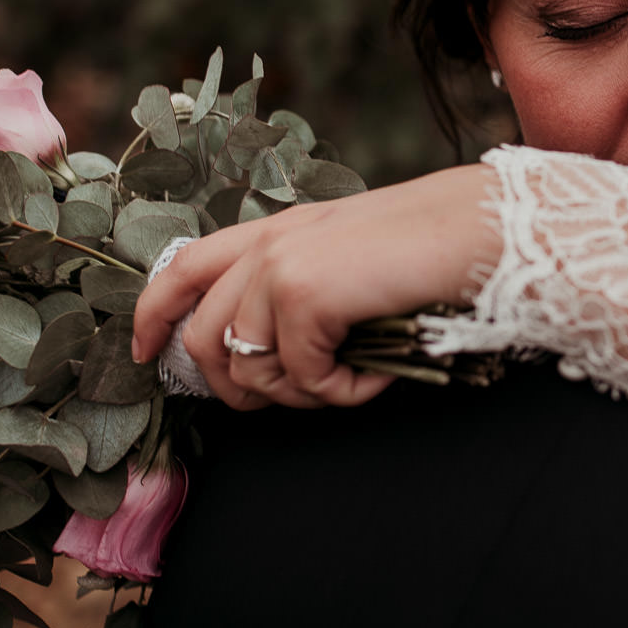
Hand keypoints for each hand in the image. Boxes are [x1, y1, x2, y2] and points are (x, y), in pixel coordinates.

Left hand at [132, 163, 500, 409]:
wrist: (482, 228)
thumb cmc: (435, 250)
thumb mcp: (352, 261)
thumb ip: (305, 288)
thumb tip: (276, 356)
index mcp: (274, 231)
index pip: (181, 270)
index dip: (151, 318)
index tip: (146, 357)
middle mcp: (267, 245)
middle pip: (204, 340)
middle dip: (240, 391)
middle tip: (300, 398)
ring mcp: (280, 267)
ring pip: (249, 369)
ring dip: (301, 396)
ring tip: (350, 382)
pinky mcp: (305, 294)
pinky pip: (302, 378)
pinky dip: (344, 394)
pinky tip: (379, 376)